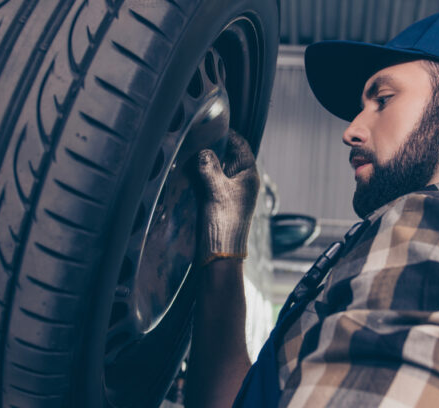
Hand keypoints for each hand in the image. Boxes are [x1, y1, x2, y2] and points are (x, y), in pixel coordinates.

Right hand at [196, 129, 259, 264]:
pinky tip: (189, 171)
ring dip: (206, 160)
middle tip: (195, 137)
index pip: (241, 145)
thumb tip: (203, 151)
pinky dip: (202, 173)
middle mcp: (243, 181)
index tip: (210, 124)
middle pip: (228, 154)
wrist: (220, 252)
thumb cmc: (224, 222)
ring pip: (218, 166)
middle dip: (213, 146)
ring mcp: (231, 190)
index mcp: (249, 175)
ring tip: (190, 152)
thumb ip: (209, 167)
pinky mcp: (220, 199)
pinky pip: (211, 179)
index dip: (227, 133)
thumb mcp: (216, 190)